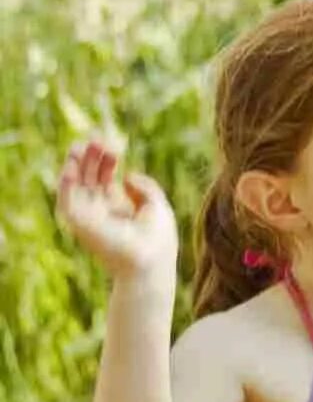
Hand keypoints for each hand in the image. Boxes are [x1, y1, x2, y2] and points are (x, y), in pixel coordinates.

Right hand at [56, 140, 178, 285]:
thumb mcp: (157, 207)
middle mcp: (99, 212)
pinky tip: (71, 168)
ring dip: (75, 166)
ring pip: (75, 187)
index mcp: (117, 209)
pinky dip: (66, 185)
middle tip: (94, 139)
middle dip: (90, 159)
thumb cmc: (158, 240)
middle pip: (89, 180)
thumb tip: (128, 175)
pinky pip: (67, 202)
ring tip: (79, 147)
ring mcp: (89, 218)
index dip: (106, 162)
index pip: (104, 180)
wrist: (150, 262)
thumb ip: (145, 188)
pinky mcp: (80, 225)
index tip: (113, 147)